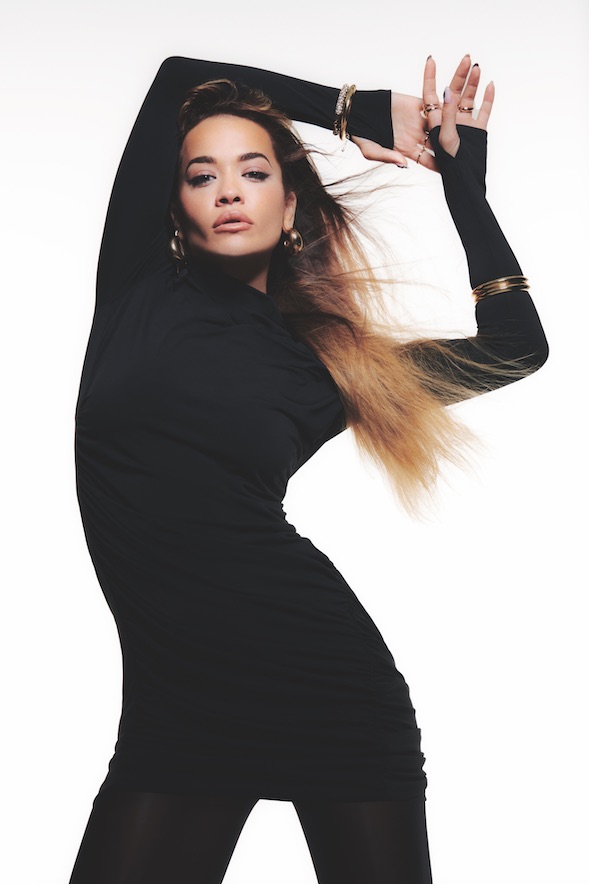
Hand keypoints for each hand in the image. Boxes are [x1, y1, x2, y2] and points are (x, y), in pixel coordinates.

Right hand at [351, 55, 493, 170]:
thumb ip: (388, 157)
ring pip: (442, 119)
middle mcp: (419, 137)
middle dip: (456, 144)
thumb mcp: (372, 150)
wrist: (357, 111)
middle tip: (473, 147)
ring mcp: (419, 120)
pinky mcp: (418, 103)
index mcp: (410, 152)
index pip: (431, 161)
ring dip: (456, 114)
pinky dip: (446, 95)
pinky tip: (460, 92)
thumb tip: (403, 165)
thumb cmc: (361, 136)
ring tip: (471, 111)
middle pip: (441, 142)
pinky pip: (435, 100)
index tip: (456, 170)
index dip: (443, 164)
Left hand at [421, 54, 493, 163]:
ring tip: (477, 68)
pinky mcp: (477, 131)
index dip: (429, 77)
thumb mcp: (445, 137)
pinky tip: (491, 85)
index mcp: (436, 122)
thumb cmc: (450, 164)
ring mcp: (464, 125)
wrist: (465, 180)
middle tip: (466, 58)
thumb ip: (447, 115)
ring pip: (468, 99)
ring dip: (473, 83)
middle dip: (459, 75)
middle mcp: (449, 120)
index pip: (430, 94)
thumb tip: (447, 92)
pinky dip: (488, 99)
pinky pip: (483, 111)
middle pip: (452, 92)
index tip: (431, 59)